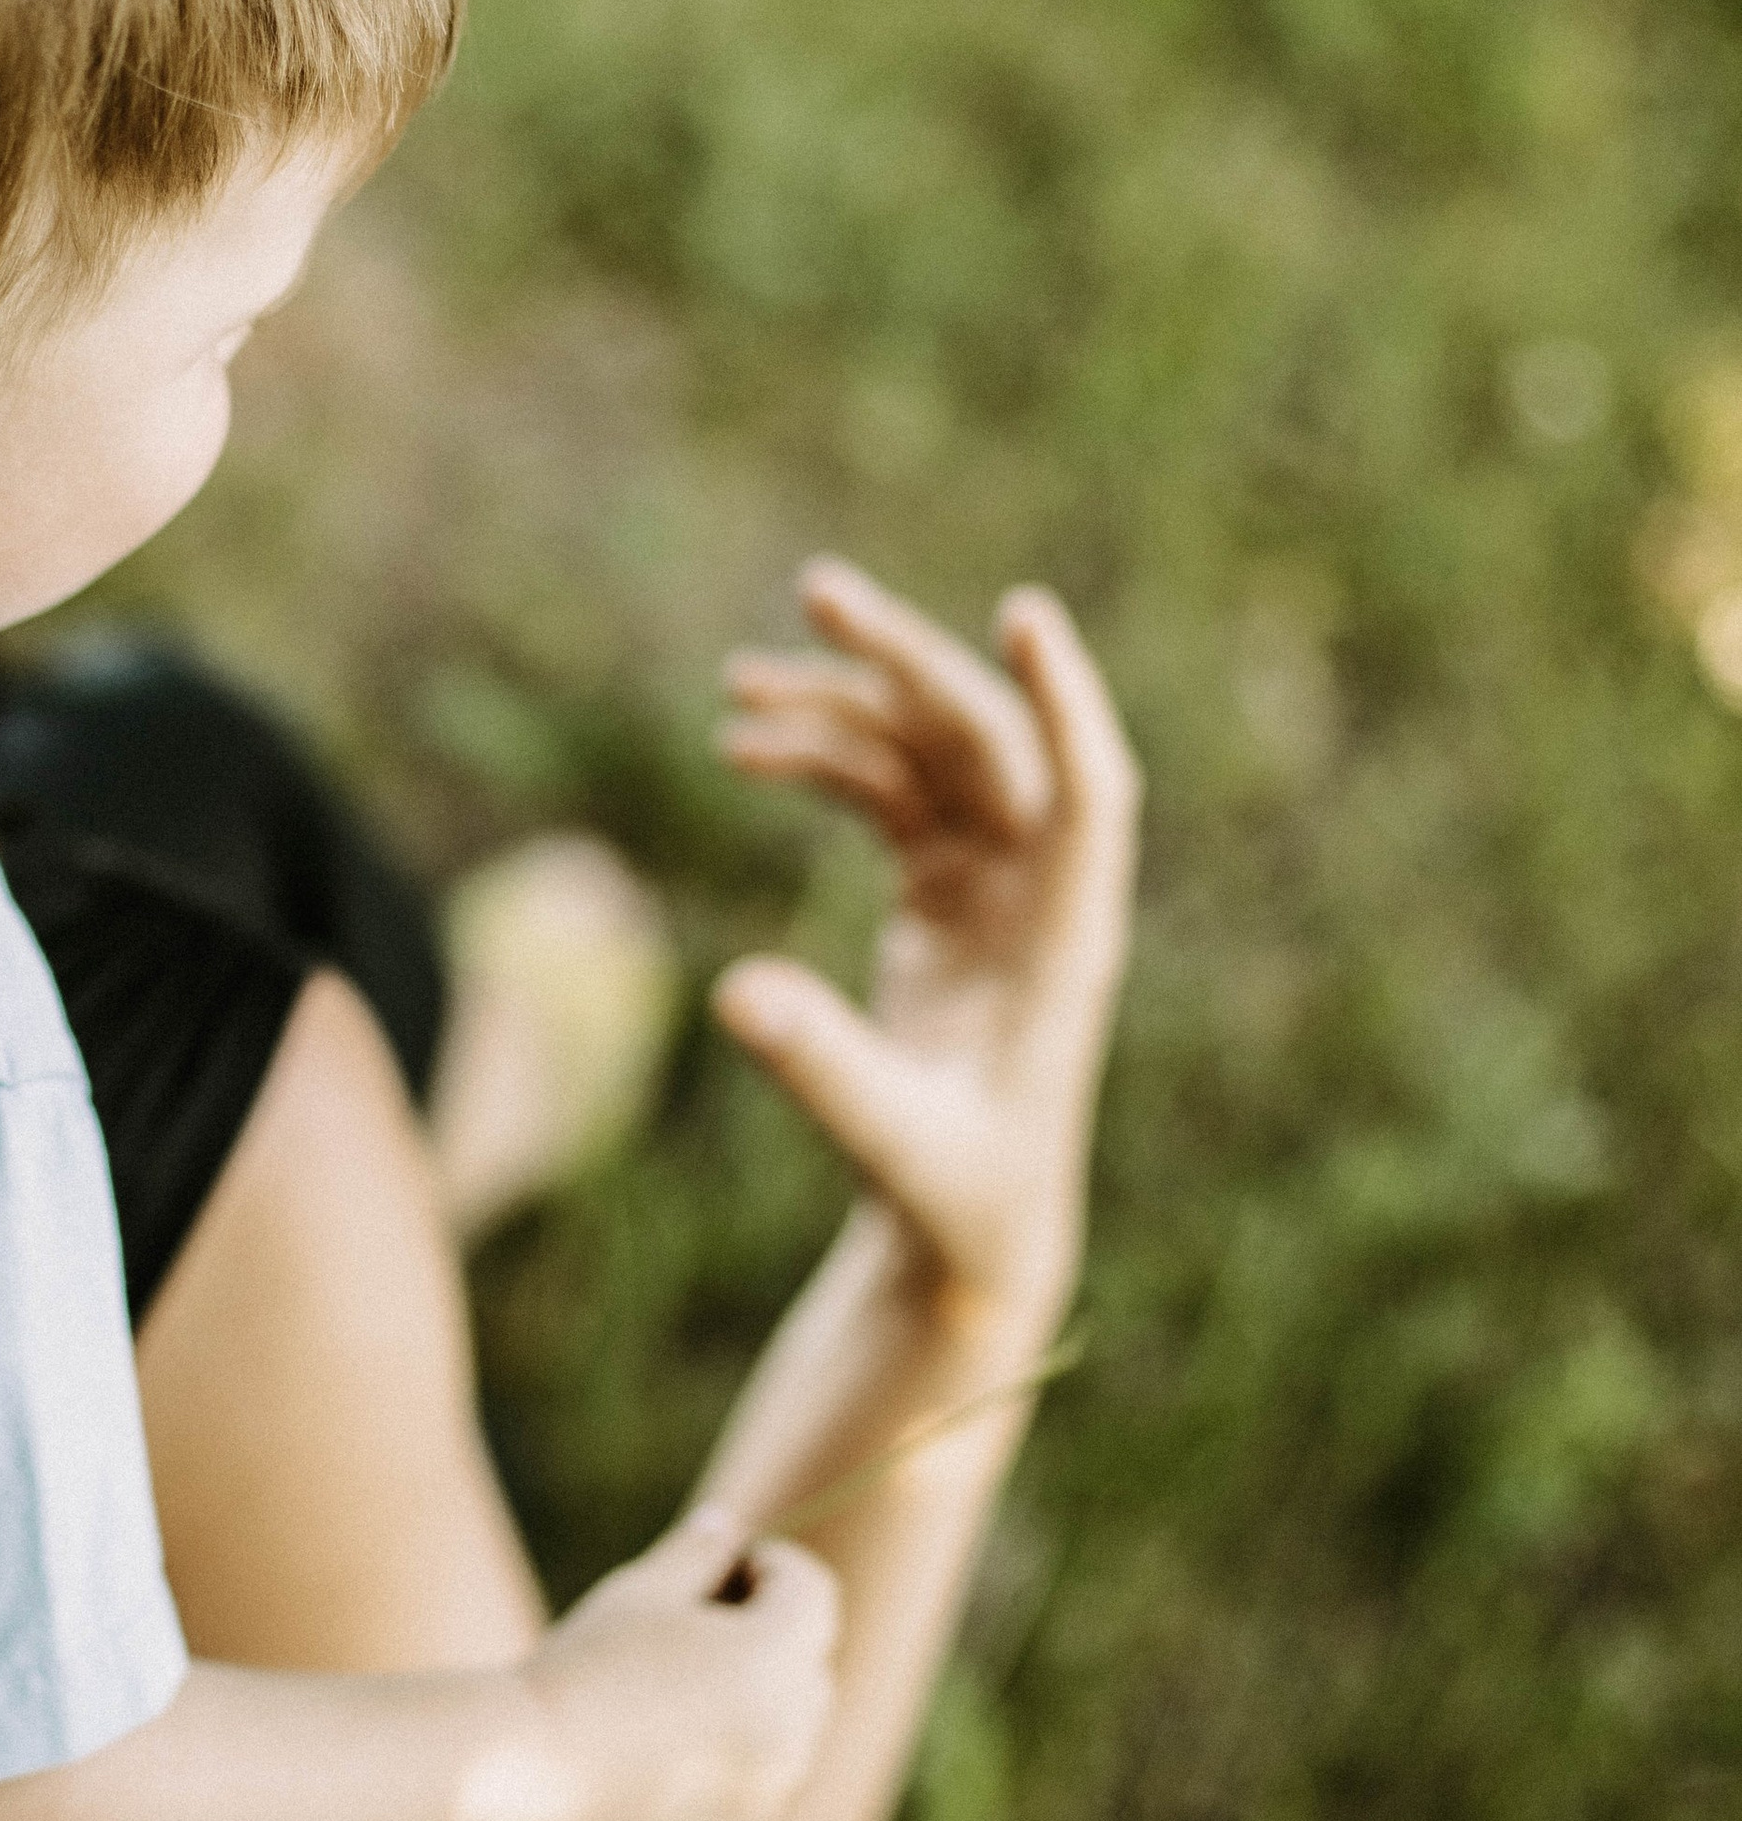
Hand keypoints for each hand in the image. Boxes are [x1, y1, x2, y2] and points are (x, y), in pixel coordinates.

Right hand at [525, 1504, 840, 1820]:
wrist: (531, 1773)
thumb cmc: (585, 1667)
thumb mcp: (641, 1591)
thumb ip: (699, 1552)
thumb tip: (728, 1525)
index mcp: (775, 1655)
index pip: (812, 1591)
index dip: (774, 1565)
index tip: (725, 1564)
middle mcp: (792, 1727)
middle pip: (810, 1658)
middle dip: (771, 1629)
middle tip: (697, 1621)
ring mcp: (771, 1788)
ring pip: (793, 1724)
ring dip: (760, 1695)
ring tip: (680, 1685)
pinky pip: (764, 1779)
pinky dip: (739, 1754)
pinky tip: (669, 1745)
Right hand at [712, 561, 1138, 1345]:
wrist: (968, 1228)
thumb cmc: (956, 1199)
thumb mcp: (887, 1141)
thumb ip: (819, 1066)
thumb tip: (731, 993)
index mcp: (1066, 941)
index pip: (1088, 793)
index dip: (1064, 701)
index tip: (1023, 613)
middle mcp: (1041, 891)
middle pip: (989, 739)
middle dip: (906, 661)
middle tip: (817, 592)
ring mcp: (994, 884)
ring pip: (931, 753)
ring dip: (844, 705)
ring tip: (737, 687)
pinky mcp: (946, 893)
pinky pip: (890, 794)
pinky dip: (825, 761)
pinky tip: (744, 747)